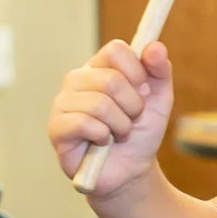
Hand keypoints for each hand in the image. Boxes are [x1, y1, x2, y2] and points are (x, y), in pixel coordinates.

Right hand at [48, 40, 173, 198]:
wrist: (131, 170)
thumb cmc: (141, 132)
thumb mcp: (160, 100)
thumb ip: (160, 71)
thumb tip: (155, 46)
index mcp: (99, 67)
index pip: (115, 50)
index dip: (137, 71)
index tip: (144, 91)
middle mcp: (77, 80)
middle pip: (111, 79)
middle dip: (133, 106)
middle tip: (132, 119)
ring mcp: (63, 103)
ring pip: (100, 104)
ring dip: (121, 125)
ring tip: (119, 134)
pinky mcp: (56, 128)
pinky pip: (84, 124)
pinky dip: (104, 136)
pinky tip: (102, 142)